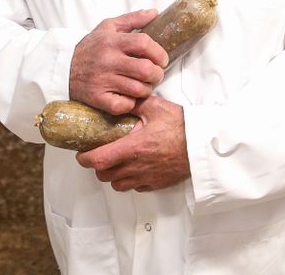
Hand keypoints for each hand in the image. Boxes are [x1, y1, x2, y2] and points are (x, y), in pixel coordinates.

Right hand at [70, 9, 168, 114]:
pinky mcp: (98, 98)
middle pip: (146, 69)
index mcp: (112, 41)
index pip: (144, 43)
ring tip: (143, 85)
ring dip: (146, 89)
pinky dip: (131, 103)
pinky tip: (129, 96)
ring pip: (138, 89)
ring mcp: (102, 81)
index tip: (162, 59)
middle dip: (157, 74)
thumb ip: (132, 19)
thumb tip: (155, 13)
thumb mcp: (108, 27)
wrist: (63, 67)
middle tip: (155, 74)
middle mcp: (108, 61)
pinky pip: (124, 105)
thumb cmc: (90, 47)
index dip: (159, 52)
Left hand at [75, 94, 189, 191]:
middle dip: (97, 165)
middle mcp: (137, 167)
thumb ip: (135, 103)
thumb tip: (122, 98)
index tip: (82, 152)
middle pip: (104, 175)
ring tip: (116, 160)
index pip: (98, 160)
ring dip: (113, 174)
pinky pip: (135, 187)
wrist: (203, 145)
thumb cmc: (183, 126)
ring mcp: (147, 177)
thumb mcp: (157, 107)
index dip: (84, 158)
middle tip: (99, 152)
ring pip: (118, 184)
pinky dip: (129, 180)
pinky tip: (134, 166)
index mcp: (134, 148)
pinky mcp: (157, 183)